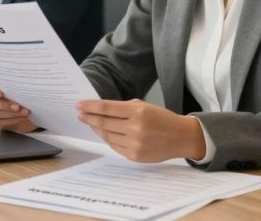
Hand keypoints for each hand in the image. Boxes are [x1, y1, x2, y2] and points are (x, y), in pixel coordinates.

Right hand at [0, 79, 36, 132]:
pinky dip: (12, 120)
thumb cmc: (21, 91)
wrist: (27, 105)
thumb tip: (19, 80)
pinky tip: (22, 117)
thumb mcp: (19, 83)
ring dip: (11, 113)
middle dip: (4, 104)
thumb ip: (14, 81)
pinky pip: (0, 122)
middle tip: (18, 106)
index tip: (0, 94)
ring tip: (24, 112)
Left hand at [77, 99, 205, 162]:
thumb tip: (101, 109)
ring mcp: (134, 143)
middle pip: (104, 122)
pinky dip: (106, 138)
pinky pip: (114, 146)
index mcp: (138, 111)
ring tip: (89, 122)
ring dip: (95, 128)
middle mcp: (135, 128)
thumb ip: (124, 108)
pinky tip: (102, 132)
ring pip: (107, 135)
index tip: (79, 104)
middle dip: (89, 117)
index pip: (106, 108)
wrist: (181, 137)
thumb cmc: (162, 119)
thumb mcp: (145, 106)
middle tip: (80, 114)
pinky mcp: (134, 156)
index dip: (90, 106)